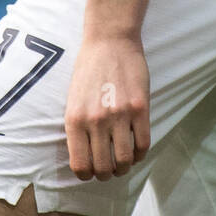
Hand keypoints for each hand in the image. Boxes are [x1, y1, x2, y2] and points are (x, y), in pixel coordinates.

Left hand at [64, 33, 150, 180]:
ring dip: (125, 167)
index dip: (87, 175)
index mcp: (75, 119)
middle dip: (106, 174)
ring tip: (124, 162)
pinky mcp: (140, 108)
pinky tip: (137, 149)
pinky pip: (143, 144)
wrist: (110, 40)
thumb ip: (77, 127)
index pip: (80, 165)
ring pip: (125, 161)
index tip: (92, 170)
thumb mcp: (72, 99)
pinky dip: (140, 154)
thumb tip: (84, 157)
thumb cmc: (89, 68)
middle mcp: (96, 120)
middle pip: (103, 167)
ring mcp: (119, 115)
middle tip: (110, 168)